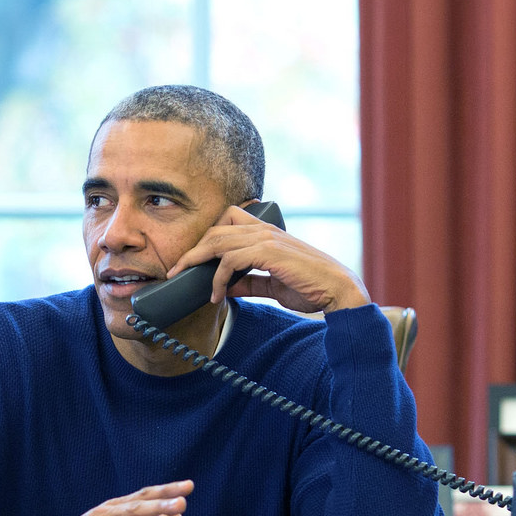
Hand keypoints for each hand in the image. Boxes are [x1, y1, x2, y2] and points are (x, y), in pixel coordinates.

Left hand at [170, 206, 369, 313]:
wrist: (337, 291)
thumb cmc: (310, 287)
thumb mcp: (272, 285)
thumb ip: (250, 283)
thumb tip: (226, 288)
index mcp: (266, 233)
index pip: (228, 220)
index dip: (208, 237)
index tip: (194, 260)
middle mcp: (264, 230)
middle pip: (215, 230)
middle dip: (193, 250)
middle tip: (177, 270)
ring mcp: (266, 239)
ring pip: (218, 241)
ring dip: (198, 262)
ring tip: (187, 280)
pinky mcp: (268, 252)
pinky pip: (229, 260)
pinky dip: (218, 278)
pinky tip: (218, 295)